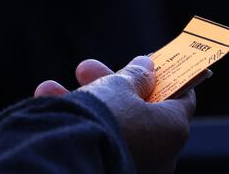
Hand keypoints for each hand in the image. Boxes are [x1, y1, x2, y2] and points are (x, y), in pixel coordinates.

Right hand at [34, 56, 194, 173]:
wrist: (68, 157)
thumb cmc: (104, 117)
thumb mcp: (119, 86)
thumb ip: (135, 75)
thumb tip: (146, 66)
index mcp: (172, 128)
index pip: (181, 98)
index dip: (165, 77)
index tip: (149, 65)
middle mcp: (158, 152)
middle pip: (138, 109)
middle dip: (109, 84)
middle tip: (87, 69)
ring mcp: (134, 163)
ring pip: (111, 125)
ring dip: (83, 102)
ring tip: (52, 88)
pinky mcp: (109, 170)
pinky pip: (96, 142)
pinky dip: (76, 123)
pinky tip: (46, 104)